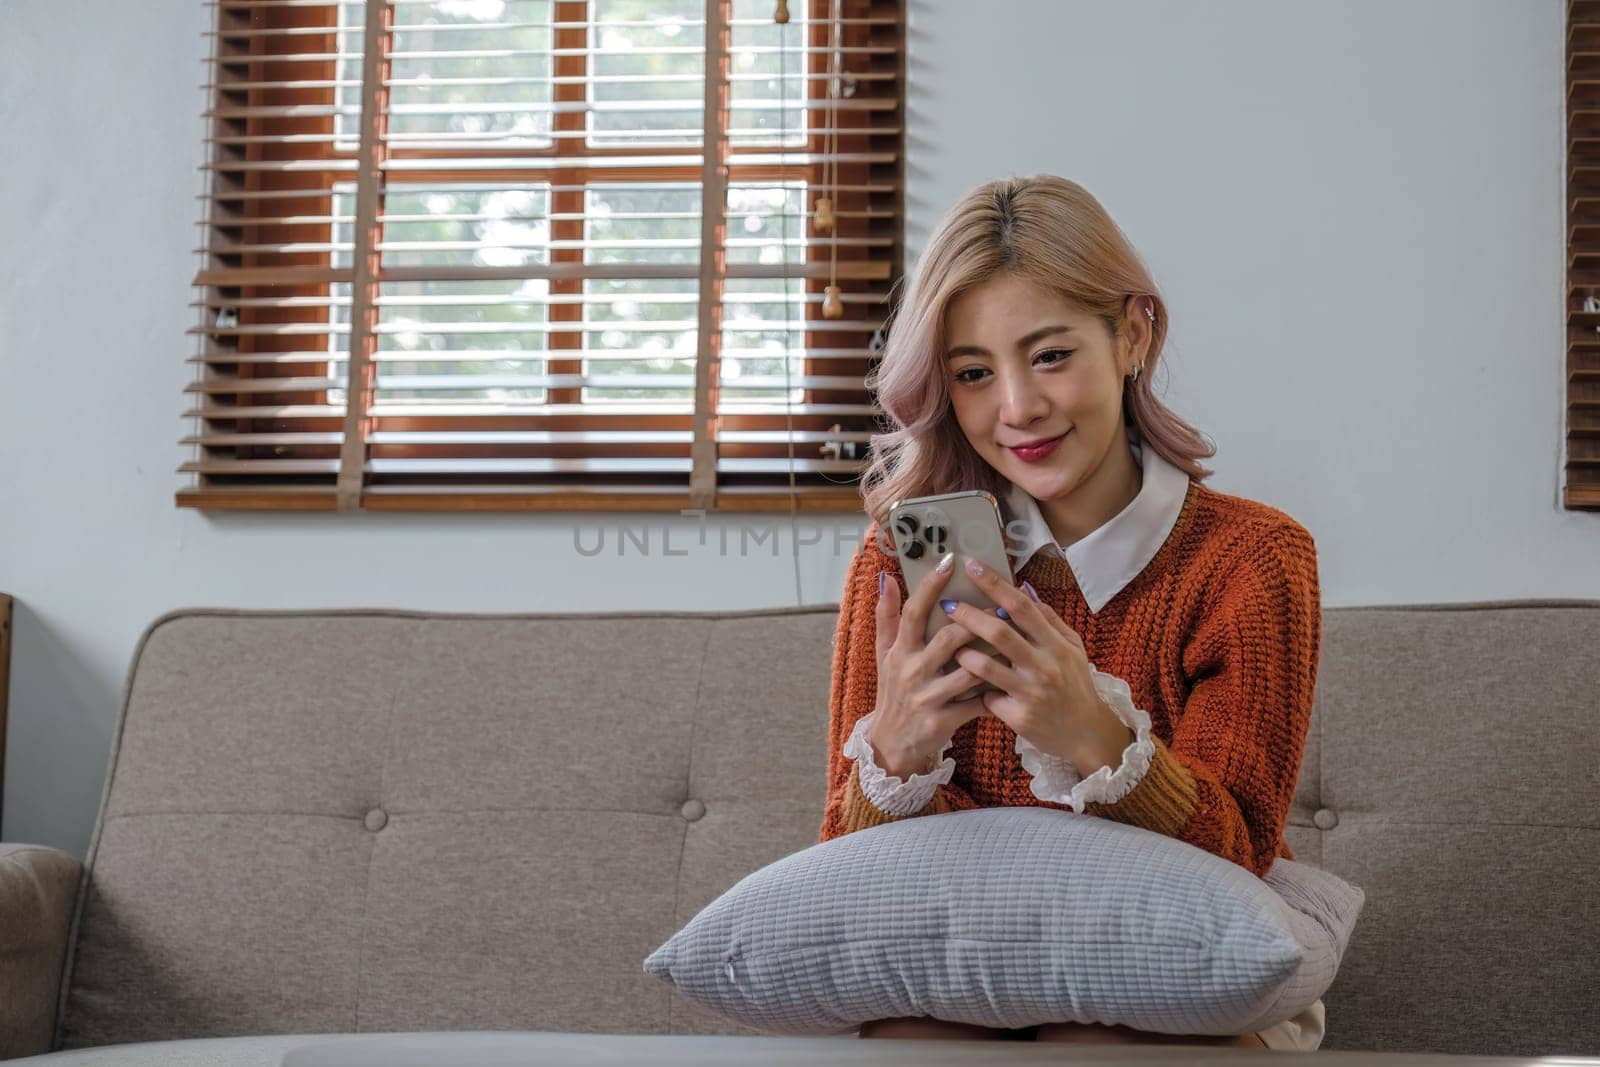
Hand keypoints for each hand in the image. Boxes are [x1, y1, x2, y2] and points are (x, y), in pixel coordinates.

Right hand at [868, 552, 991, 778]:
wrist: (891, 744)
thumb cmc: (893, 693)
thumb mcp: (884, 655)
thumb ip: (886, 617)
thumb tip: (886, 578)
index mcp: (899, 652)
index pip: (914, 612)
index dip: (930, 586)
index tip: (950, 562)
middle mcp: (911, 671)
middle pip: (949, 638)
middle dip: (978, 621)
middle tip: (1002, 605)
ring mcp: (928, 697)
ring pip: (969, 670)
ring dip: (994, 654)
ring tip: (1015, 638)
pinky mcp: (943, 721)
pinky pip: (977, 702)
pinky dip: (995, 690)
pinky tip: (1011, 678)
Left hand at [939, 558, 1130, 770]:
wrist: (1086, 734)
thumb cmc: (1074, 685)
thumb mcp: (1072, 649)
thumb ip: (1049, 620)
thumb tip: (1023, 590)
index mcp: (1057, 645)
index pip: (1023, 607)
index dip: (996, 585)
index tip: (973, 566)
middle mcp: (1045, 666)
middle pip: (1000, 633)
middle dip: (969, 615)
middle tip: (948, 605)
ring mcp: (1031, 693)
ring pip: (985, 667)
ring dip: (962, 652)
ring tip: (950, 646)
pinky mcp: (1019, 718)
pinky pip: (987, 697)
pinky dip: (976, 689)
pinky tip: (967, 687)